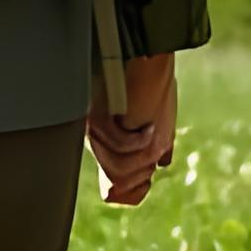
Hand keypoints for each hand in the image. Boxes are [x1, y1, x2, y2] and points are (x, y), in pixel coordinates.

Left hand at [87, 53, 175, 206]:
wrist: (151, 62)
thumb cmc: (155, 90)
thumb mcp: (157, 135)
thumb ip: (145, 162)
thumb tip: (140, 179)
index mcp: (108, 145)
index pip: (113, 188)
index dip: (133, 189)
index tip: (148, 173)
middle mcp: (95, 141)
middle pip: (117, 181)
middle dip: (142, 165)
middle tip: (153, 138)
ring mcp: (92, 132)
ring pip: (119, 169)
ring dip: (144, 152)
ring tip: (151, 128)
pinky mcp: (94, 122)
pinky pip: (121, 149)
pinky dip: (141, 139)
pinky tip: (147, 124)